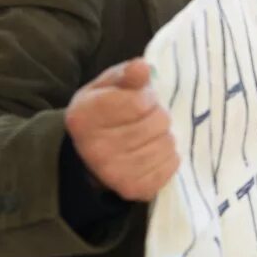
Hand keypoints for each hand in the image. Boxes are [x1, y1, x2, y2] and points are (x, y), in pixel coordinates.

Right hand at [65, 59, 178, 201]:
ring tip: (150, 135)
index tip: (142, 99)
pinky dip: (169, 156)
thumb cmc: (105, 112)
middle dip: (158, 115)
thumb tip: (142, 67)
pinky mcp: (134, 189)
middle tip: (147, 118)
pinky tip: (153, 152)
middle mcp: (94, 148)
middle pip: (157, 122)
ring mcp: (114, 173)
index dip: (148, 97)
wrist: (92, 156)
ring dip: (165, 136)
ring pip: (167, 144)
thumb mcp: (108, 87)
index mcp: (84, 117)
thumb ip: (125, 74)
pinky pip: (171, 165)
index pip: (138, 102)